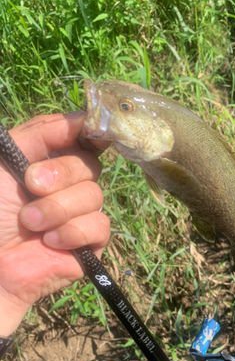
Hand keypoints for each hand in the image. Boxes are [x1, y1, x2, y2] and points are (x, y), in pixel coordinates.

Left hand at [0, 112, 110, 336]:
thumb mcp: (6, 159)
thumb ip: (42, 133)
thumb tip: (83, 116)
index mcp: (47, 161)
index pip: (81, 138)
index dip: (89, 131)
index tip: (90, 131)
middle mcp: (67, 185)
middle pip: (90, 164)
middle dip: (60, 174)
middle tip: (31, 187)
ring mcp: (80, 215)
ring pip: (94, 196)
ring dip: (58, 209)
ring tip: (31, 223)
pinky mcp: (90, 244)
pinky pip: (99, 226)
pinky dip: (73, 232)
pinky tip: (50, 242)